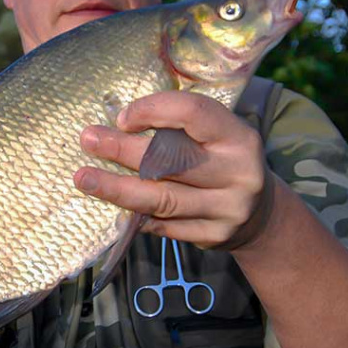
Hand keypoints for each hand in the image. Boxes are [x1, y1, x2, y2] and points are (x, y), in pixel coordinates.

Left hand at [74, 91, 273, 250]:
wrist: (261, 215)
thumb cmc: (224, 161)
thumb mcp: (218, 136)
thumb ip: (181, 129)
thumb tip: (118, 123)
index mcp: (238, 137)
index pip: (192, 113)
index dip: (153, 110)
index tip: (122, 117)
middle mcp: (237, 174)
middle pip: (170, 161)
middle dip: (123, 150)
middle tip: (88, 140)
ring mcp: (227, 209)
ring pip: (161, 199)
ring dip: (117, 189)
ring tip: (85, 178)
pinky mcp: (214, 237)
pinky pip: (165, 226)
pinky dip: (136, 216)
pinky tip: (114, 206)